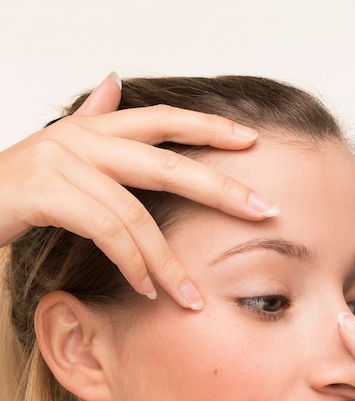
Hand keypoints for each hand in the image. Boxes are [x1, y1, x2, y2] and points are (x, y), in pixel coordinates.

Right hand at [0, 73, 277, 307]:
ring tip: (189, 295)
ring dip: (167, 261)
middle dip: (218, 187)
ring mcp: (62, 163)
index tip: (251, 141)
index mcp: (93, 127)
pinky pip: (104, 231)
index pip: (162, 119)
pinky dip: (130, 264)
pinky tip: (146, 288)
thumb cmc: (19, 186)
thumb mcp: (61, 149)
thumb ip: (94, 119)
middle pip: (165, 161)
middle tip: (261, 210)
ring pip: (135, 213)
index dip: (208, 127)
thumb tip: (116, 82)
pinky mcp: (44, 192)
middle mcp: (81, 138)